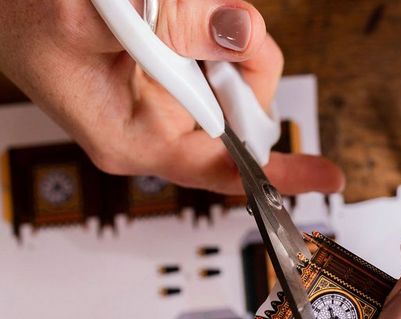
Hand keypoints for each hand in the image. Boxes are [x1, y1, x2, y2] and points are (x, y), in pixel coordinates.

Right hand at [0, 0, 342, 194]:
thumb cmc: (28, 14)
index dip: (277, 173)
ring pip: (238, 73)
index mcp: (133, 137)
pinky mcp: (176, 67)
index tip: (324, 174)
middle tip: (224, 26)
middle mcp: (157, 123)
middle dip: (246, 66)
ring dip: (228, 33)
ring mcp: (170, 95)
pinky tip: (188, 9)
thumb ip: (176, 26)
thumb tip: (240, 33)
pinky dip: (217, 21)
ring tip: (188, 8)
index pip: (220, 169)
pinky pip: (223, 48)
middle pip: (243, 112)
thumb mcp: (102, 17)